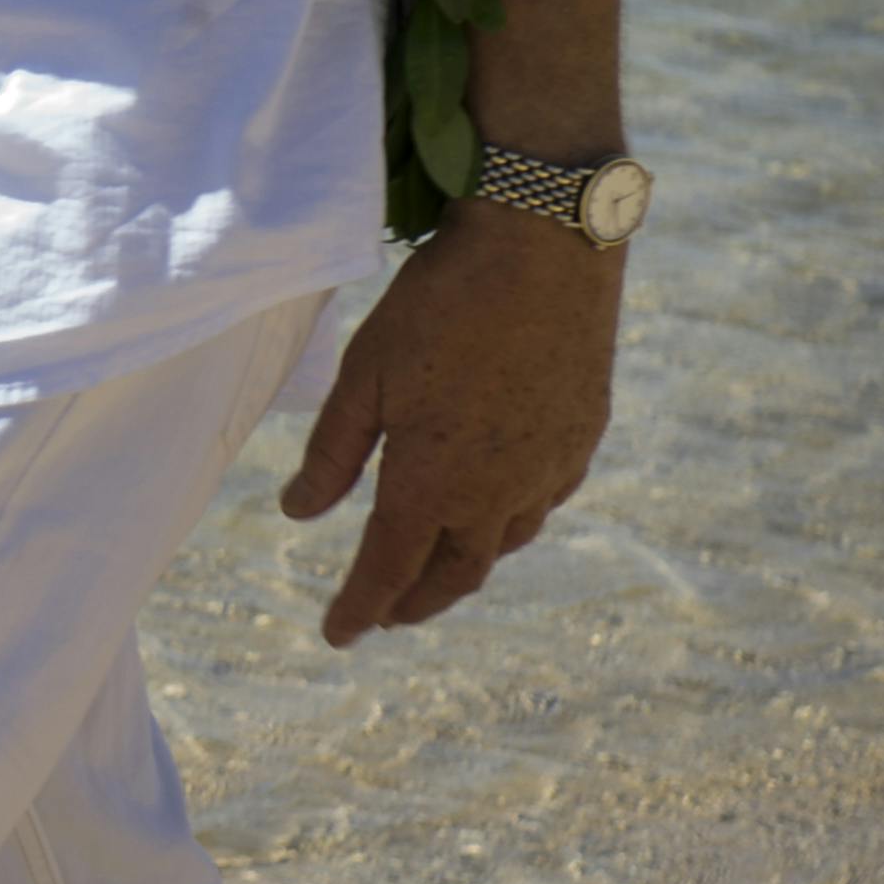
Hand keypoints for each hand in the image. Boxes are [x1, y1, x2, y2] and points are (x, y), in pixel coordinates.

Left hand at [278, 211, 623, 646]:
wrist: (545, 249)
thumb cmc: (440, 305)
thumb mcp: (364, 375)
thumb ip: (333, 454)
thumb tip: (299, 514)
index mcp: (432, 485)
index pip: (387, 570)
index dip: (358, 608)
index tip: (336, 635)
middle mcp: (497, 494)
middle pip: (454, 574)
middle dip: (415, 601)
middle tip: (385, 615)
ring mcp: (549, 469)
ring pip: (505, 543)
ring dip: (465, 565)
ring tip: (437, 567)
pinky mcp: (584, 437)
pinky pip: (544, 502)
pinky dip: (512, 521)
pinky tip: (499, 508)